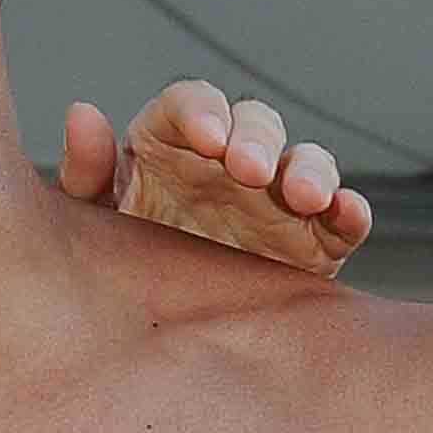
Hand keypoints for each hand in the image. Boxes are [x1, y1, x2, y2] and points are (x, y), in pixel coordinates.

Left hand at [60, 81, 372, 273]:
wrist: (160, 328)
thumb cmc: (124, 258)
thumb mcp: (96, 220)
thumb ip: (87, 172)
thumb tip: (82, 113)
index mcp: (175, 142)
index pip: (192, 104)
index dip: (202, 112)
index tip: (205, 137)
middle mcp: (232, 160)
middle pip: (255, 124)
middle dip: (256, 139)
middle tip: (247, 170)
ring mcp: (278, 196)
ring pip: (307, 162)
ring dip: (311, 170)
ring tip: (304, 196)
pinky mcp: (314, 239)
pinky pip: (340, 217)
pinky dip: (350, 210)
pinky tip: (347, 211)